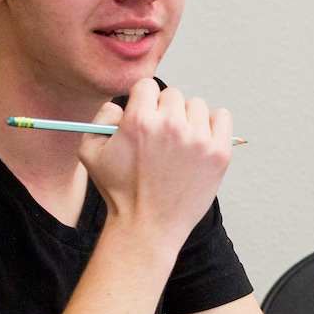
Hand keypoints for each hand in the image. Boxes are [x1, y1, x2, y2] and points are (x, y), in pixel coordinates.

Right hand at [80, 77, 233, 257]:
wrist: (148, 227)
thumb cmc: (119, 192)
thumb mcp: (91, 153)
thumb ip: (100, 118)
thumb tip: (120, 104)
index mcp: (140, 121)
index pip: (147, 86)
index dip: (143, 101)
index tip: (145, 117)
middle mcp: (171, 126)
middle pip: (173, 95)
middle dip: (164, 111)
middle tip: (161, 136)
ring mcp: (198, 140)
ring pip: (197, 106)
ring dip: (188, 118)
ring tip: (179, 143)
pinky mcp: (219, 154)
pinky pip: (222, 118)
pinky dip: (213, 124)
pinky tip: (201, 140)